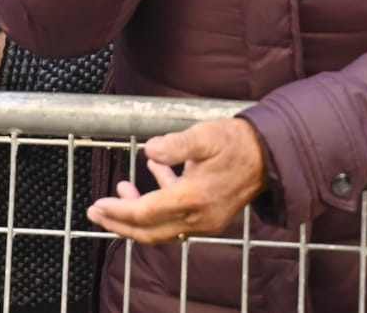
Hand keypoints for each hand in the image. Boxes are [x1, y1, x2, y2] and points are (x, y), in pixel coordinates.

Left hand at [87, 117, 266, 243]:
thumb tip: (150, 150)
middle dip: (119, 223)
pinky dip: (160, 203)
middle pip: (149, 231)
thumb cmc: (238, 142)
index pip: (145, 212)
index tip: (97, 204)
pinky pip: (177, 218)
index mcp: (194, 197)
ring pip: (161, 228)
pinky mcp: (210, 216)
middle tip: (96, 212)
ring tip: (121, 191)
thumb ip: (176, 144)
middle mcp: (199, 216)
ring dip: (137, 214)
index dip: (118, 211)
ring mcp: (206, 220)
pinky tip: (155, 174)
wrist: (271, 156)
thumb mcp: (206, 135)